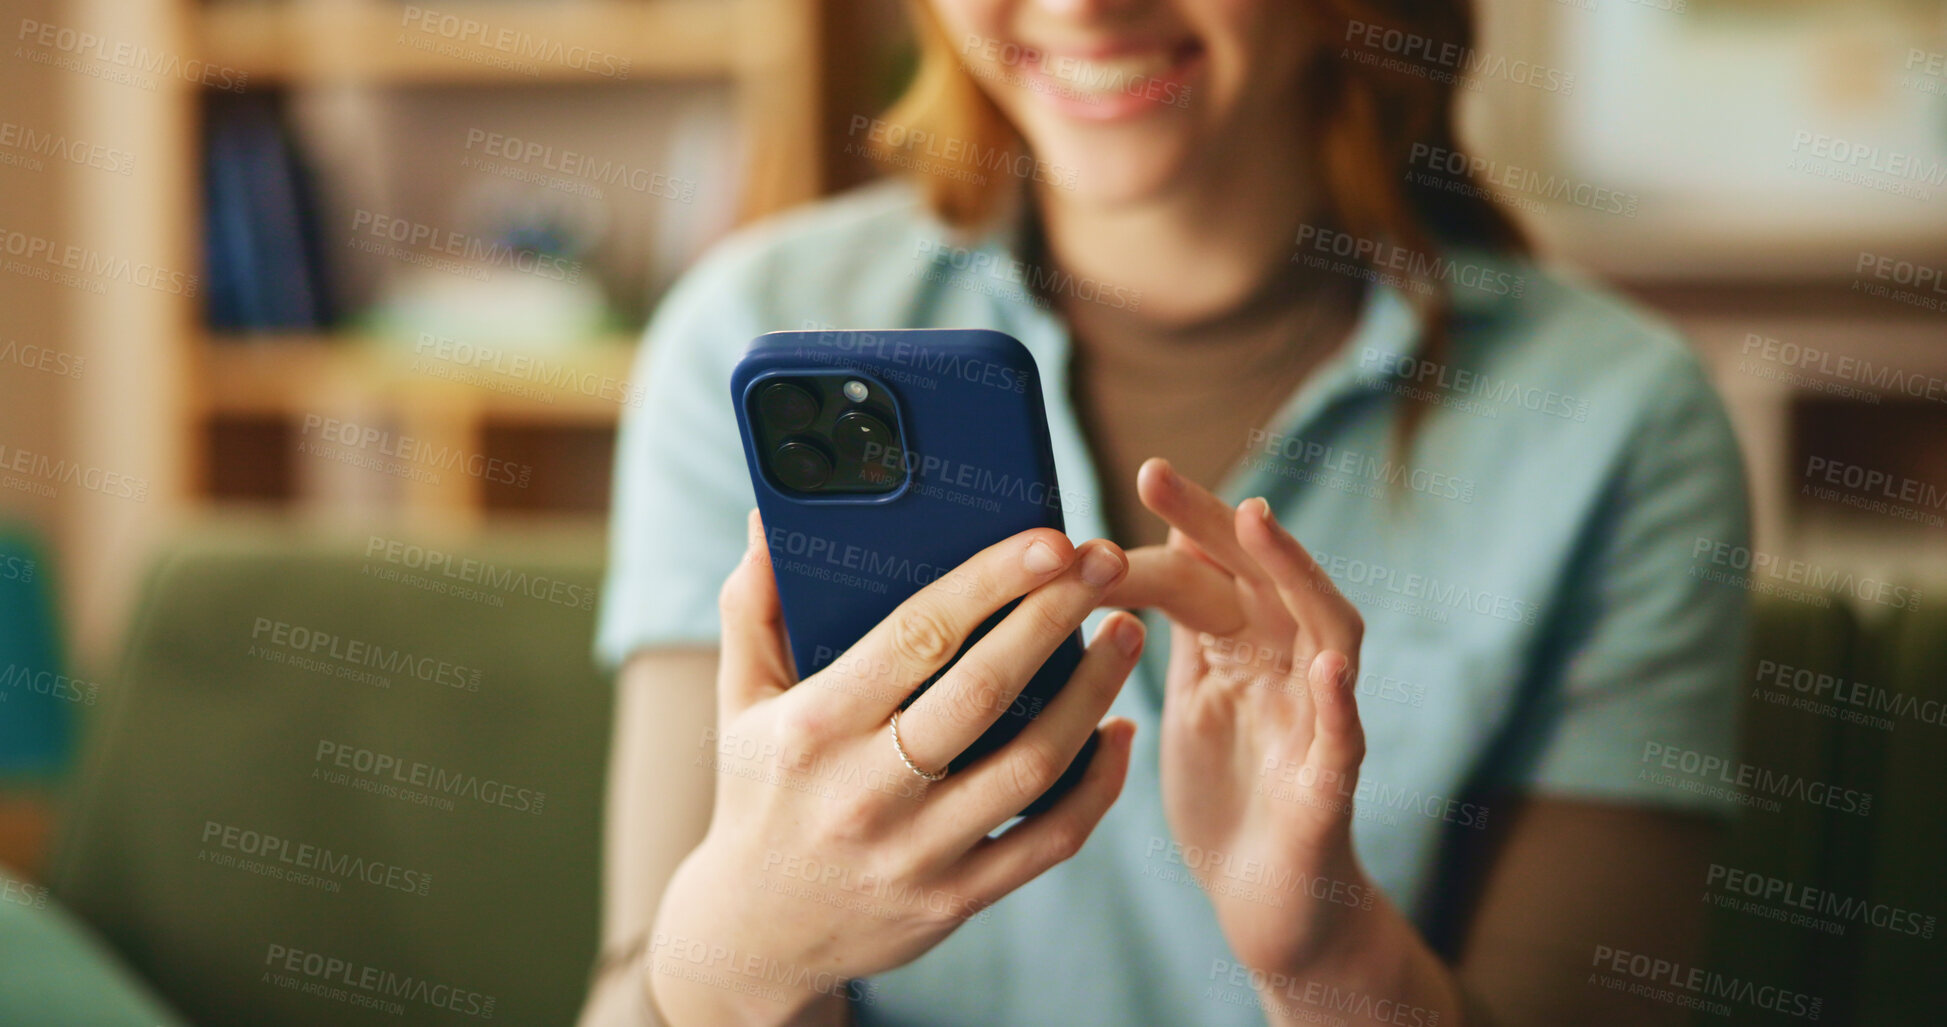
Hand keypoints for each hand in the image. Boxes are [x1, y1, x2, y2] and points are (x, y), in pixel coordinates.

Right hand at [650, 510, 1145, 1025]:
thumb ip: (754, 606)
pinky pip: (1048, 838)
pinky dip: (1097, 784)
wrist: (754, 936)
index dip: (991, 583)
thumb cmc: (759, 792)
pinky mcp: (954, 899)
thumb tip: (768, 520)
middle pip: (984, 691)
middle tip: (1106, 563)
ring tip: (1126, 632)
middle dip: (1055, 617)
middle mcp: (864, 791)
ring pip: (1031, 763)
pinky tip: (1118, 730)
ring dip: (1092, 692)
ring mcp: (915, 852)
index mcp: (815, 727)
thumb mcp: (741, 702)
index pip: (915, 637)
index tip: (1049, 539)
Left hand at [1105, 458, 1372, 976]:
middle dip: (1217, 522)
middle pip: (1265, 578)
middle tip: (1158, 474)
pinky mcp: (1330, 788)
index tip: (1138, 473)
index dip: (1179, 525)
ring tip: (1258, 525)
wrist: (1263, 905)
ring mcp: (1314, 723)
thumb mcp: (1193, 698)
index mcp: (1242, 649)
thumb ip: (1188, 628)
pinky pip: (1344, 738)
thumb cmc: (1226, 796)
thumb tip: (1163, 541)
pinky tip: (1326, 665)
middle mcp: (1287, 669)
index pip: (1212, 569)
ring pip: (1325, 632)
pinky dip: (1339, 701)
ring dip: (1293, 576)